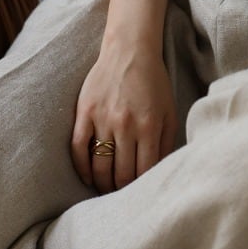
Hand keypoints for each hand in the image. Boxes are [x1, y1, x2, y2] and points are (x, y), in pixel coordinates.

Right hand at [71, 41, 177, 191]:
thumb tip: (161, 172)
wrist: (130, 51)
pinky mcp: (84, 113)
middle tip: (122, 197)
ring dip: (102, 184)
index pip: (144, 171)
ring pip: (99, 165)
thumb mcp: (169, 112)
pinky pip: (78, 148)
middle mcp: (125, 125)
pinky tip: (87, 176)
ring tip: (106, 190)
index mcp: (149, 127)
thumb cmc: (154, 83)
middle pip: (121, 173)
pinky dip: (81, 167)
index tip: (140, 196)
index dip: (141, 188)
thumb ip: (167, 143)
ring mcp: (103, 119)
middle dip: (122, 190)